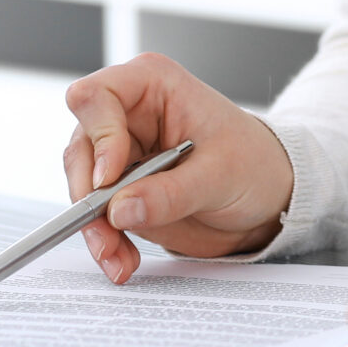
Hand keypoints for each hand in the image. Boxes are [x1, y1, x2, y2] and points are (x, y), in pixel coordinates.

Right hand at [62, 52, 293, 281]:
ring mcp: (120, 154)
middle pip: (81, 148)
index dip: (98, 137)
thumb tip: (119, 210)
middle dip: (88, 197)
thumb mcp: (220, 176)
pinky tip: (123, 260)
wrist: (267, 197)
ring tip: (118, 257)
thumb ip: (170, 193)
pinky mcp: (121, 189)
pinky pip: (97, 215)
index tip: (110, 178)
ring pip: (82, 187)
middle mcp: (127, 115)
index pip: (98, 97)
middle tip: (107, 232)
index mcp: (152, 86)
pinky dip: (106, 241)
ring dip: (95, 228)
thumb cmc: (253, 163)